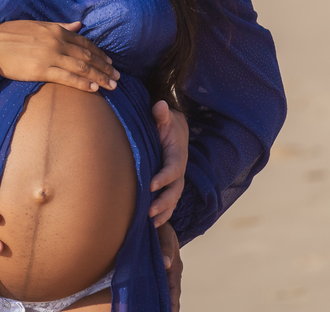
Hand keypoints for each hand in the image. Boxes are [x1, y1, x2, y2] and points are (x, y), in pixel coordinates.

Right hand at [0, 20, 118, 91]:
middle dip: (104, 67)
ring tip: (112, 85)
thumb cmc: (10, 34)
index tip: (110, 62)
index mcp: (55, 30)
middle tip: (118, 77)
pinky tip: (94, 89)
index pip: (84, 42)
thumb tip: (79, 24)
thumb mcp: (37, 25)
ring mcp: (49, 56)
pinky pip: (67, 77)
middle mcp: (56, 41)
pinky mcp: (40, 70)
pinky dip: (82, 83)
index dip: (99, 53)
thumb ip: (60, 26)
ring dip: (99, 77)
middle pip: (87, 55)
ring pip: (81, 67)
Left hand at [148, 100, 188, 225]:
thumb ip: (161, 114)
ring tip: (151, 222)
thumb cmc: (166, 123)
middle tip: (149, 212)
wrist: (175, 129)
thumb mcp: (164, 116)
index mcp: (177, 154)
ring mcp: (176, 179)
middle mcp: (179, 169)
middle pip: (175, 190)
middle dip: (164, 202)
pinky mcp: (171, 184)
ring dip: (164, 212)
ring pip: (174, 199)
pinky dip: (164, 213)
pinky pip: (170, 201)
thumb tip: (160, 105)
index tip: (151, 185)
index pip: (172, 169)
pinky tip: (152, 223)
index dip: (163, 178)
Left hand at [158, 222, 182, 311]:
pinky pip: (156, 283)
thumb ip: (165, 247)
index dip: (172, 301)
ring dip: (160, 300)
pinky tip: (147, 298)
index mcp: (175, 266)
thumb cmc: (161, 227)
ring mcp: (165, 271)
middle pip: (170, 293)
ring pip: (164, 290)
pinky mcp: (156, 268)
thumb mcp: (165, 234)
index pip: (174, 289)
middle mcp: (171, 271)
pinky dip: (154, 292)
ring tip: (153, 310)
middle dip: (167, 305)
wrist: (156, 219)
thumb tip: (166, 264)